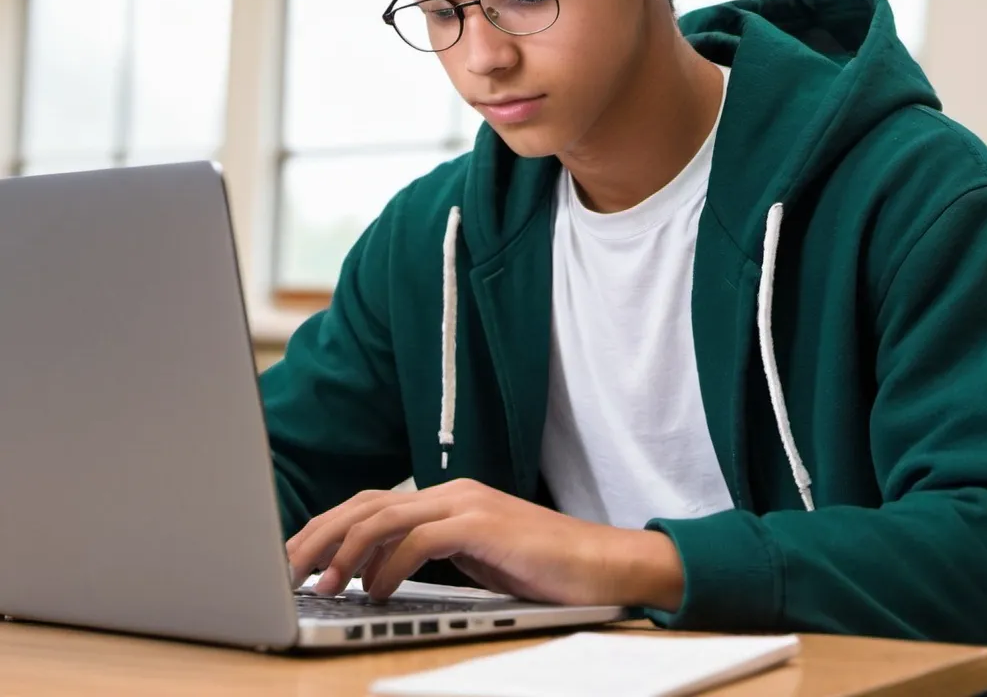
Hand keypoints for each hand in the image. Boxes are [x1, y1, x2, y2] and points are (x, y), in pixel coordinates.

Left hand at [286, 478, 683, 610]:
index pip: (371, 503)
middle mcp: (451, 492)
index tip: (298, 558)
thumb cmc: (540, 569)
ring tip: (322, 583)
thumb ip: (427, 557)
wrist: (602, 564)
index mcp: (446, 497)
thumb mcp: (472, 561)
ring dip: (345, 551)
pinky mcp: (483, 524)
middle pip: (366, 503)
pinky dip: (389, 565)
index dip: (328, 528)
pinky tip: (374, 590)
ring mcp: (467, 504)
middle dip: (321, 534)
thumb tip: (371, 574)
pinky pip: (420, 539)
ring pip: (383, 516)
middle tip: (288, 568)